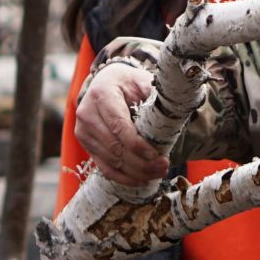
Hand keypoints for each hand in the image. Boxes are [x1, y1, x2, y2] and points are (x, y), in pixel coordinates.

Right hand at [73, 63, 170, 185]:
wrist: (106, 82)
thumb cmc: (128, 83)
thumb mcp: (142, 80)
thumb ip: (155, 94)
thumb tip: (175, 110)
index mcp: (102, 95)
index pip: (118, 125)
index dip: (137, 144)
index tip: (156, 155)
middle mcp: (87, 113)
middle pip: (114, 147)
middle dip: (141, 162)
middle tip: (164, 166)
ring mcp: (83, 131)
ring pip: (110, 160)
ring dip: (136, 171)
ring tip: (158, 172)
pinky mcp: (85, 144)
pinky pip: (104, 167)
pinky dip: (123, 177)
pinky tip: (142, 179)